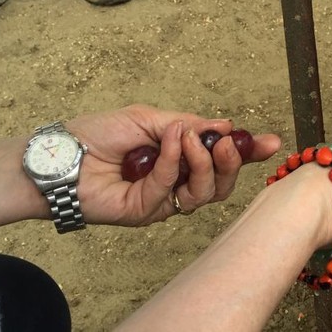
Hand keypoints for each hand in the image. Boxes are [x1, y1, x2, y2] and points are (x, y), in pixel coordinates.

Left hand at [67, 104, 279, 224]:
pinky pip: (172, 190)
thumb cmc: (97, 133)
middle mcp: (176, 181)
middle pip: (222, 184)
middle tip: (228, 142)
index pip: (220, 159)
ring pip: (206, 194)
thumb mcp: (150, 118)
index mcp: (179, 157)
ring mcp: (162, 200)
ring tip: (194, 139)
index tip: (270, 141)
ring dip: (205, 163)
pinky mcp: (146, 213)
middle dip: (233, 162)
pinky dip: (174, 162)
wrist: (61, 155)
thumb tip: (226, 124)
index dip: (247, 153)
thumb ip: (189, 124)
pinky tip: (168, 142)